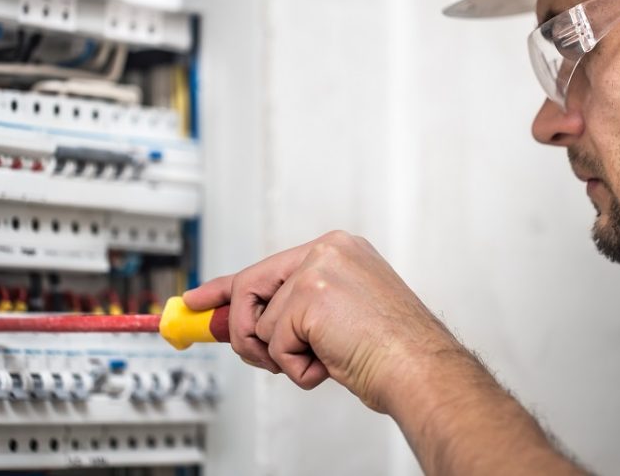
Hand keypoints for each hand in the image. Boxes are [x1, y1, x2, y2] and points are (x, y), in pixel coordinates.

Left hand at [183, 230, 457, 411]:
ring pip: (261, 322)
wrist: (421, 369)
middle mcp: (326, 250)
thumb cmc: (390, 351)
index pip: (268, 266)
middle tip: (256, 356)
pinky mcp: (309, 296)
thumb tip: (252, 327)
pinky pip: (273, 342)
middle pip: (250, 287)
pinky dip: (295, 367)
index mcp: (338, 250)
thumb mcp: (340, 317)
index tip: (198, 301)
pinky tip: (329, 363)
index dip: (227, 287)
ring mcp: (317, 270)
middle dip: (241, 330)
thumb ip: (299, 310)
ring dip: (284, 354)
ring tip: (323, 358)